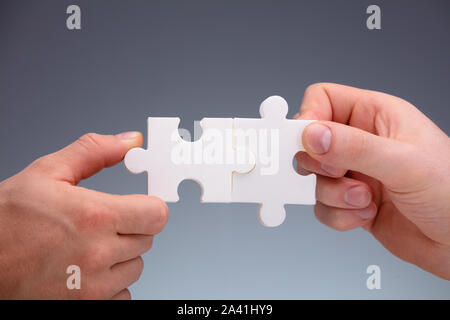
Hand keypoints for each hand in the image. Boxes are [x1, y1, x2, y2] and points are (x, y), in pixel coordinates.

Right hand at [0, 132, 168, 298]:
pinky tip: (85, 270)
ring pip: (136, 266)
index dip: (150, 207)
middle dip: (131, 228)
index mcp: (93, 216)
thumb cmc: (5, 222)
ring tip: (88, 246)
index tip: (140, 205)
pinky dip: (111, 282)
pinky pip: (123, 294)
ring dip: (121, 256)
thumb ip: (94, 152)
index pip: (157, 215)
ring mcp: (92, 286)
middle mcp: (97, 254)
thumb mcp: (47, 173)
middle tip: (102, 222)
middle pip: (147, 239)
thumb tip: (130, 141)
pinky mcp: (86, 306)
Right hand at [296, 83, 449, 278]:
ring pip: (315, 179)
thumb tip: (312, 135)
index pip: (323, 100)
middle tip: (338, 172)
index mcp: (376, 116)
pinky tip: (366, 214)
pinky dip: (339, 215)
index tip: (306, 142)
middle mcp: (362, 143)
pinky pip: (323, 206)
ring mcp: (355, 173)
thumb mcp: (404, 163)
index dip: (308, 117)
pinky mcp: (351, 202)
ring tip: (365, 199)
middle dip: (320, 165)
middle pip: (310, 142)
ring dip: (335, 195)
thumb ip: (354, 147)